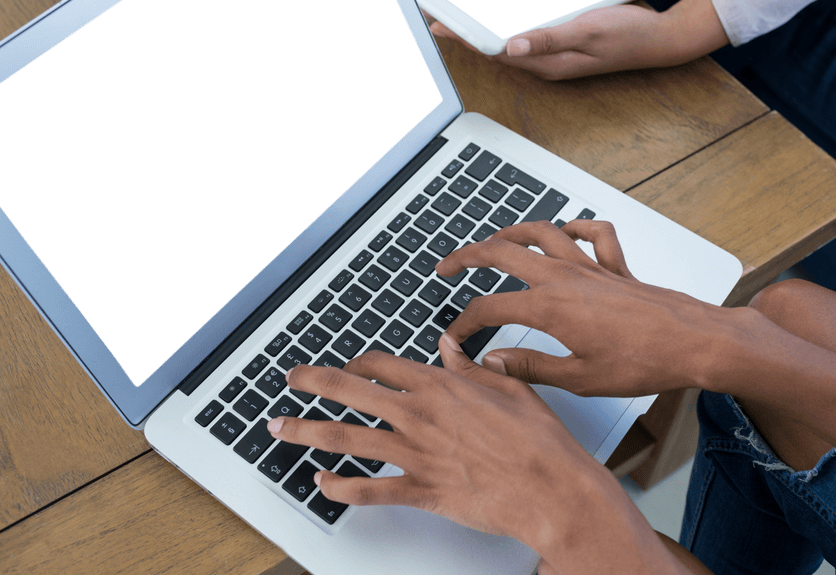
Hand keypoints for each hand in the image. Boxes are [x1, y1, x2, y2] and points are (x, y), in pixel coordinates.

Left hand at [267, 343, 665, 571]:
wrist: (554, 490)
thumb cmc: (540, 441)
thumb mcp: (510, 387)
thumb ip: (471, 366)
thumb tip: (449, 344)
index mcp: (441, 386)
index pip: (382, 364)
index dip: (358, 361)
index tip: (348, 363)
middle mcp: (420, 416)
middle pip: (351, 392)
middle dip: (314, 383)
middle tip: (292, 379)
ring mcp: (416, 454)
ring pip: (347, 438)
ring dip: (308, 431)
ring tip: (281, 428)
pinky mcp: (421, 491)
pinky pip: (368, 490)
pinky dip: (340, 487)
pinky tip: (322, 481)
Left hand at [432, 4, 673, 79]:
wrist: (661, 39)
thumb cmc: (628, 34)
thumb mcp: (588, 30)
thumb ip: (550, 38)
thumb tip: (510, 46)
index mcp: (548, 63)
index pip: (495, 50)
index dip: (465, 37)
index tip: (439, 25)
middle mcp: (546, 63)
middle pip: (495, 48)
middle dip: (466, 34)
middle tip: (437, 18)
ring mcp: (554, 56)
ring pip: (507, 43)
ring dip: (482, 31)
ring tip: (457, 18)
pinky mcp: (562, 45)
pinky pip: (525, 36)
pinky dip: (505, 25)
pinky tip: (497, 15)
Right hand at [436, 220, 740, 397]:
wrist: (695, 342)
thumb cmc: (644, 362)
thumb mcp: (579, 379)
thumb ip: (530, 368)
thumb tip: (491, 364)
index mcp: (549, 307)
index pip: (489, 308)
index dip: (463, 324)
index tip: (453, 340)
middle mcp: (564, 277)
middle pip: (502, 251)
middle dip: (467, 255)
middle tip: (447, 266)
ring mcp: (590, 267)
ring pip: (541, 232)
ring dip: (510, 232)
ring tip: (493, 240)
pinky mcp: (615, 267)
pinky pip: (594, 233)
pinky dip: (578, 227)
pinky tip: (568, 231)